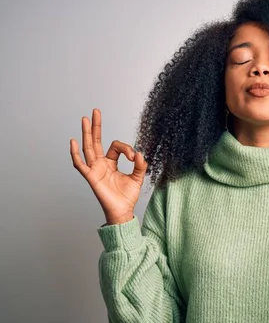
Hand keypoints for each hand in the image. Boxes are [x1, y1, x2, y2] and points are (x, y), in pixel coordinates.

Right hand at [70, 108, 147, 224]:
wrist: (123, 211)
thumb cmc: (127, 196)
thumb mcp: (138, 177)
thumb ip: (140, 165)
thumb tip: (140, 153)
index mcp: (111, 162)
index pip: (115, 146)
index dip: (127, 149)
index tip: (135, 157)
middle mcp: (101, 164)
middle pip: (96, 141)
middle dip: (96, 127)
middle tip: (95, 111)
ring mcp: (94, 169)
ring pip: (88, 148)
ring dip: (87, 133)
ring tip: (85, 119)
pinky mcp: (91, 177)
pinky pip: (80, 164)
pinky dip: (75, 154)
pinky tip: (73, 141)